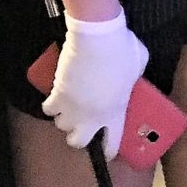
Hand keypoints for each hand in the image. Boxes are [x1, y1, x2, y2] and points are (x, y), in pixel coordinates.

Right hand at [43, 11, 148, 155]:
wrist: (96, 37)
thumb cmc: (122, 50)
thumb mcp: (139, 66)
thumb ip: (135, 78)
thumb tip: (133, 76)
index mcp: (116, 113)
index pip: (112, 144)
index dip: (109, 150)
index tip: (107, 149)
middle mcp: (92, 117)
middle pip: (78, 142)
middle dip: (80, 137)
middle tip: (83, 125)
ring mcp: (72, 107)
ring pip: (61, 126)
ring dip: (64, 119)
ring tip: (69, 109)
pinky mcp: (57, 94)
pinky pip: (48, 109)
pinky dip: (50, 105)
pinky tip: (54, 99)